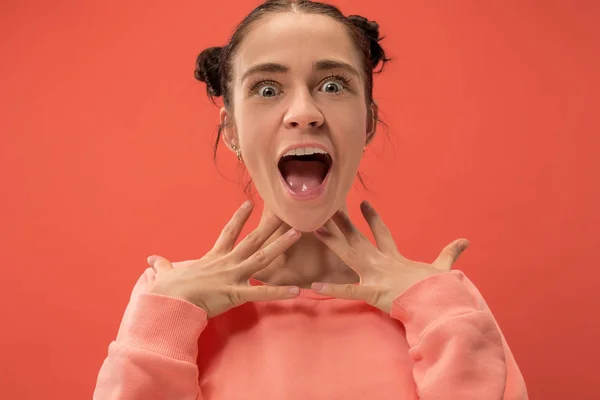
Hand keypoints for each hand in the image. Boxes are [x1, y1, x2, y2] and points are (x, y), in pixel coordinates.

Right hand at [147, 201, 300, 317]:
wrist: (168, 300)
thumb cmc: (168, 289)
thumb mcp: (166, 273)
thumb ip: (163, 265)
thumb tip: (151, 258)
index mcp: (213, 257)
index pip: (228, 233)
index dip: (239, 218)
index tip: (249, 204)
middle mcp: (227, 262)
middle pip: (253, 240)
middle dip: (270, 226)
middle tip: (287, 213)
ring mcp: (233, 276)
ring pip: (262, 257)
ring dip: (281, 245)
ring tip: (297, 234)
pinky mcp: (235, 293)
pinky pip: (262, 293)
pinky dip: (279, 292)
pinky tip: (296, 290)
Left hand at [312, 201, 469, 312]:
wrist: (440, 302)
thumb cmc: (439, 288)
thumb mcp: (443, 269)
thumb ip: (450, 254)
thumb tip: (465, 241)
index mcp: (395, 258)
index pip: (382, 233)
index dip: (372, 218)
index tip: (363, 203)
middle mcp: (381, 263)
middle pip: (358, 239)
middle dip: (342, 223)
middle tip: (327, 209)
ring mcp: (375, 276)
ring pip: (348, 255)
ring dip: (332, 241)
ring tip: (314, 228)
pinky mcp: (373, 292)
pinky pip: (348, 291)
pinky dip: (332, 289)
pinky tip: (314, 286)